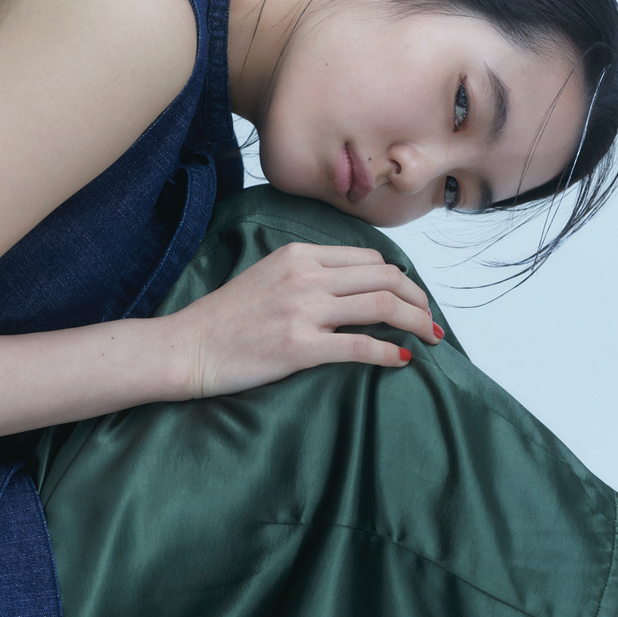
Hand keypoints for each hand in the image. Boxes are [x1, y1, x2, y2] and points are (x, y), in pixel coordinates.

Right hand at [168, 242, 442, 398]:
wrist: (186, 348)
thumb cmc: (223, 320)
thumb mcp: (266, 278)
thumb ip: (306, 275)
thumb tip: (350, 288)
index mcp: (298, 255)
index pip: (368, 259)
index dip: (399, 279)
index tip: (411, 298)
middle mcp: (305, 276)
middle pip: (385, 278)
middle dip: (418, 299)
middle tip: (431, 320)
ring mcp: (303, 311)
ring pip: (382, 305)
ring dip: (416, 322)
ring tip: (431, 338)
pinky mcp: (299, 347)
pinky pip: (361, 346)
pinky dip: (390, 353)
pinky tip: (403, 361)